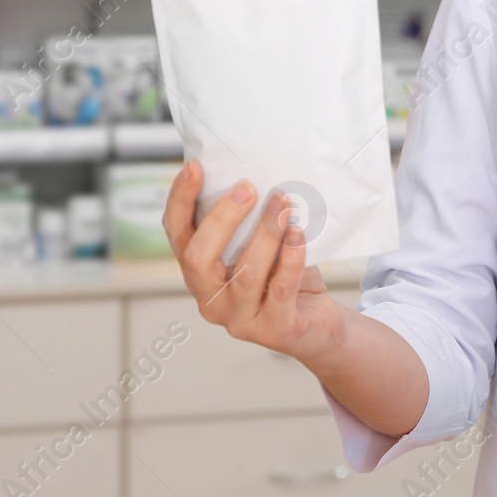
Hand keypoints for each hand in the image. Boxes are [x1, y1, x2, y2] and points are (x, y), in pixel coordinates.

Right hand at [162, 161, 347, 366]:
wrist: (318, 325)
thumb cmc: (284, 278)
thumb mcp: (259, 249)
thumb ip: (247, 223)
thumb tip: (252, 172)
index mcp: (200, 274)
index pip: (177, 235)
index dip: (180, 200)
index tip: (194, 167)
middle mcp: (212, 299)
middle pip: (198, 258)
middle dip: (221, 218)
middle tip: (248, 187)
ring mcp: (240, 319)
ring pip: (245, 274)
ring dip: (265, 233)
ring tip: (283, 203)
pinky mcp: (274, 330)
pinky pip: (280, 290)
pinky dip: (290, 259)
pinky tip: (298, 235)